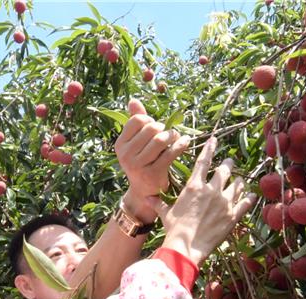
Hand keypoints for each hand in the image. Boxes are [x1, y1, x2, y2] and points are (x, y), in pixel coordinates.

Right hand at [115, 99, 190, 223]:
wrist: (144, 192)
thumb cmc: (142, 161)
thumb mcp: (135, 143)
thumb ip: (134, 121)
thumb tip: (133, 100)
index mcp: (120, 144)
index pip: (137, 120)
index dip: (150, 120)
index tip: (155, 127)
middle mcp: (126, 155)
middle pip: (150, 128)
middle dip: (163, 128)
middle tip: (168, 133)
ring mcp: (138, 165)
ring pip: (160, 139)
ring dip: (172, 135)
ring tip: (176, 137)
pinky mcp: (152, 174)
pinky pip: (171, 153)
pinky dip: (181, 145)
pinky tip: (185, 142)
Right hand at [148, 137, 256, 265]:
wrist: (186, 247)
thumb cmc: (174, 229)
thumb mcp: (165, 214)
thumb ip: (159, 203)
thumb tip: (147, 198)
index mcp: (194, 187)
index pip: (203, 162)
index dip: (209, 149)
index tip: (214, 140)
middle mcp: (212, 190)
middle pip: (223, 171)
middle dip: (227, 164)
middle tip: (229, 162)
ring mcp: (225, 202)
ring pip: (236, 185)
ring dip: (238, 181)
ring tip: (239, 179)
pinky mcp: (233, 215)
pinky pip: (245, 203)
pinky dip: (249, 198)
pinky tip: (251, 195)